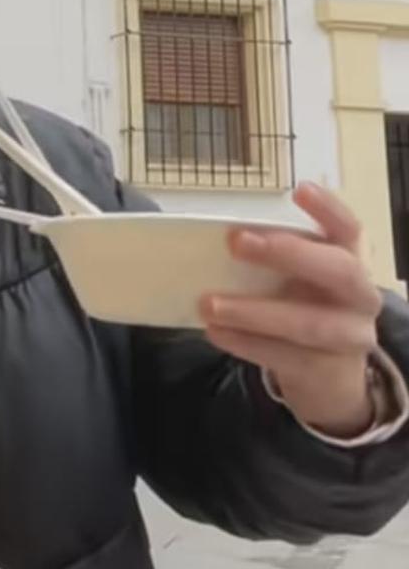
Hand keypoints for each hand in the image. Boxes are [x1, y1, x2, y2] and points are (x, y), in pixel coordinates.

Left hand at [201, 182, 379, 437]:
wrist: (327, 378)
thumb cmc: (303, 311)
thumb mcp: (298, 282)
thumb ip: (274, 262)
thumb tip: (216, 241)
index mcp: (351, 262)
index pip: (349, 229)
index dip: (329, 209)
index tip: (298, 190)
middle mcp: (359, 296)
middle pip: (338, 270)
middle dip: (288, 254)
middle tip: (236, 242)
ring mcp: (347, 336)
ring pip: (307, 322)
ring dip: (254, 311)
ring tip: (209, 304)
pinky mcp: (323, 370)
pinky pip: (284, 356)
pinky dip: (246, 342)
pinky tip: (215, 332)